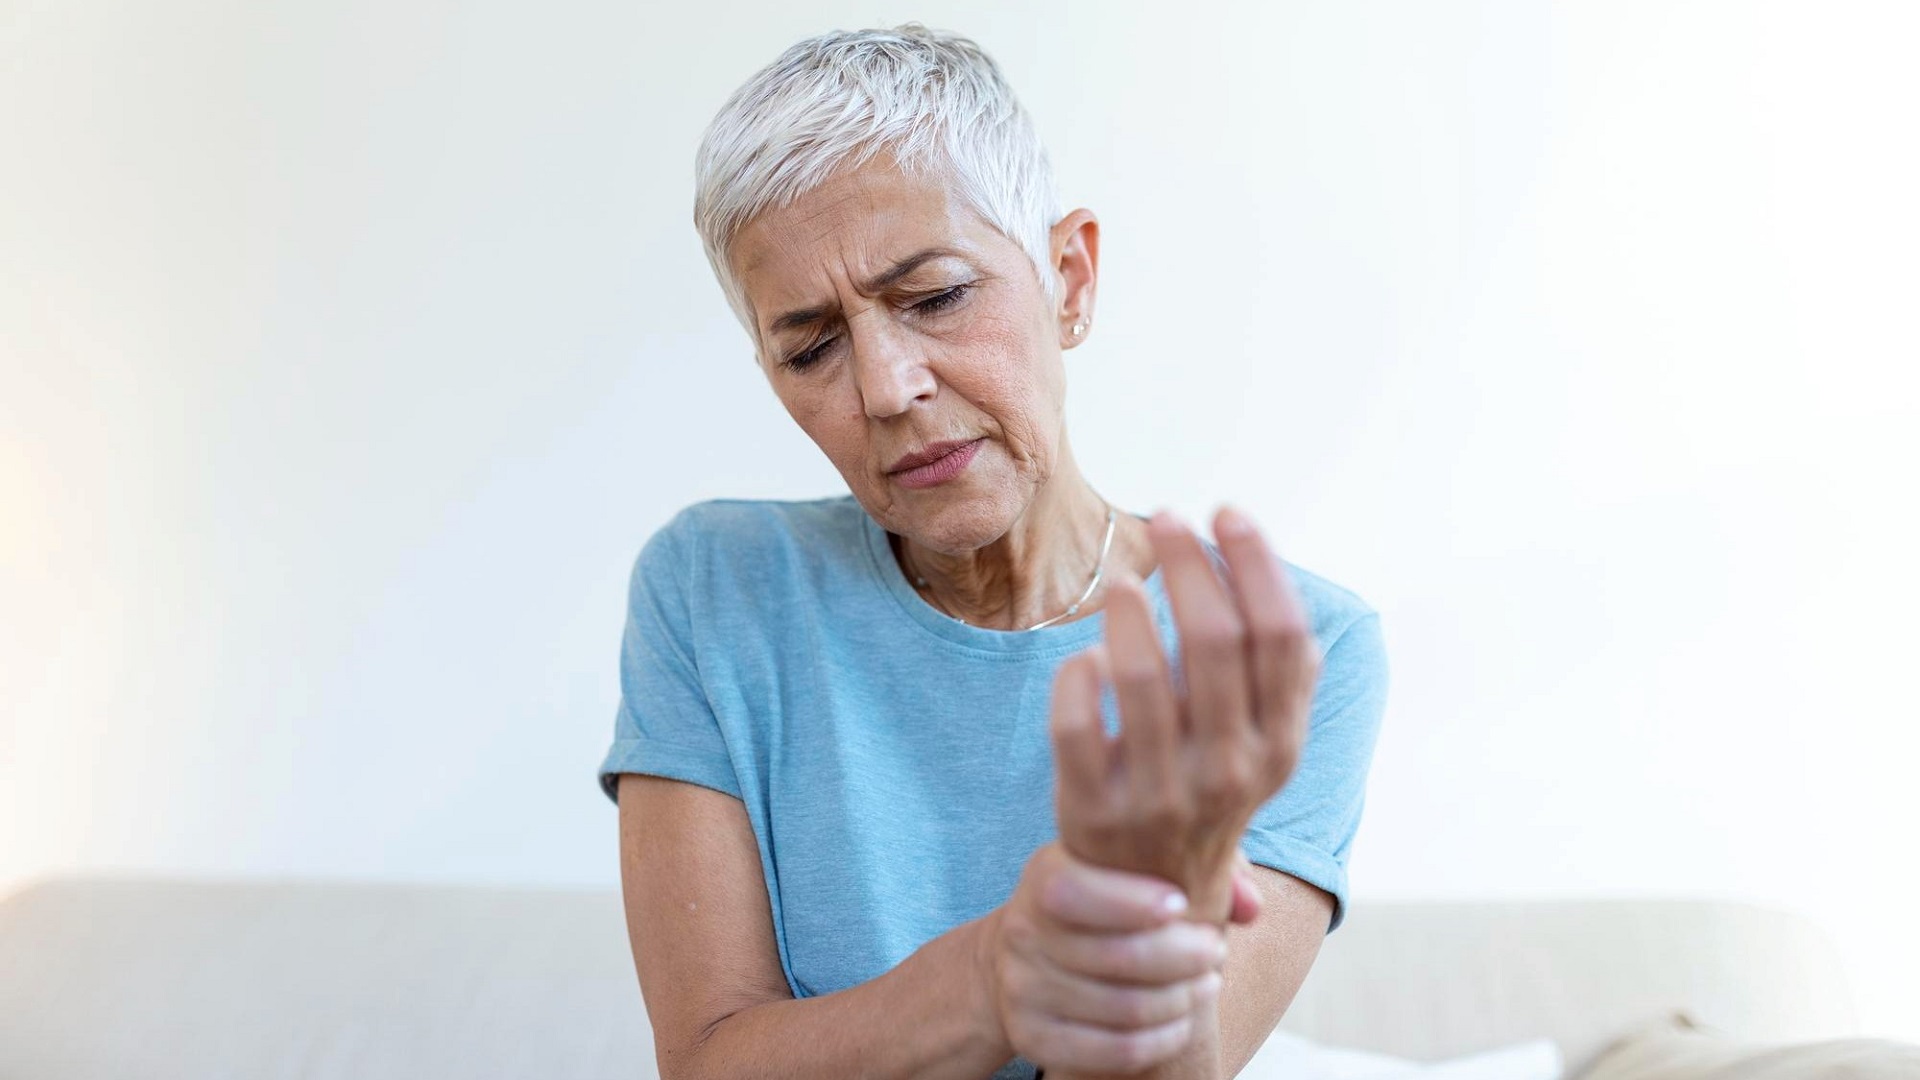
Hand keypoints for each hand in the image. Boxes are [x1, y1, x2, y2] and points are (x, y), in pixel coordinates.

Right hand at [978, 841, 1232, 1073]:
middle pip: (1116, 956)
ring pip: (1125, 1008)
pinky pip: (1115, 1050)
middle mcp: (1023, 933)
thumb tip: (1250, 906)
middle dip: (1183, 955)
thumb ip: (1202, 865)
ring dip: (1181, 999)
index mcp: (1043, 877)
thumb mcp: (1135, 865)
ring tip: (1206, 982)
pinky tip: (1183, 1021)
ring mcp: (1023, 990)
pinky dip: (1162, 1039)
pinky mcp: (1033, 1037)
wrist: (1033, 952)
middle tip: (1215, 949)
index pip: (1075, 892)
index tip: (1182, 904)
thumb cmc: (1107, 899)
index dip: (1132, 902)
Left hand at [1051, 507, 1319, 922]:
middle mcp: (1230, 770)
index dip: (1255, 563)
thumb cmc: (1206, 793)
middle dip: (1188, 563)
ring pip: (1143, 677)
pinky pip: (1077, 723)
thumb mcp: (1261, 747)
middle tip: (1164, 519)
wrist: (1150, 902)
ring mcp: (1161, 793)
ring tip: (1122, 580)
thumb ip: (1276, 673)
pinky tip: (1085, 655)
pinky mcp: (1095, 808)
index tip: (1226, 514)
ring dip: (1129, 612)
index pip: (1281, 636)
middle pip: (1216, 640)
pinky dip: (1077, 675)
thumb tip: (1266, 570)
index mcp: (1279, 745)